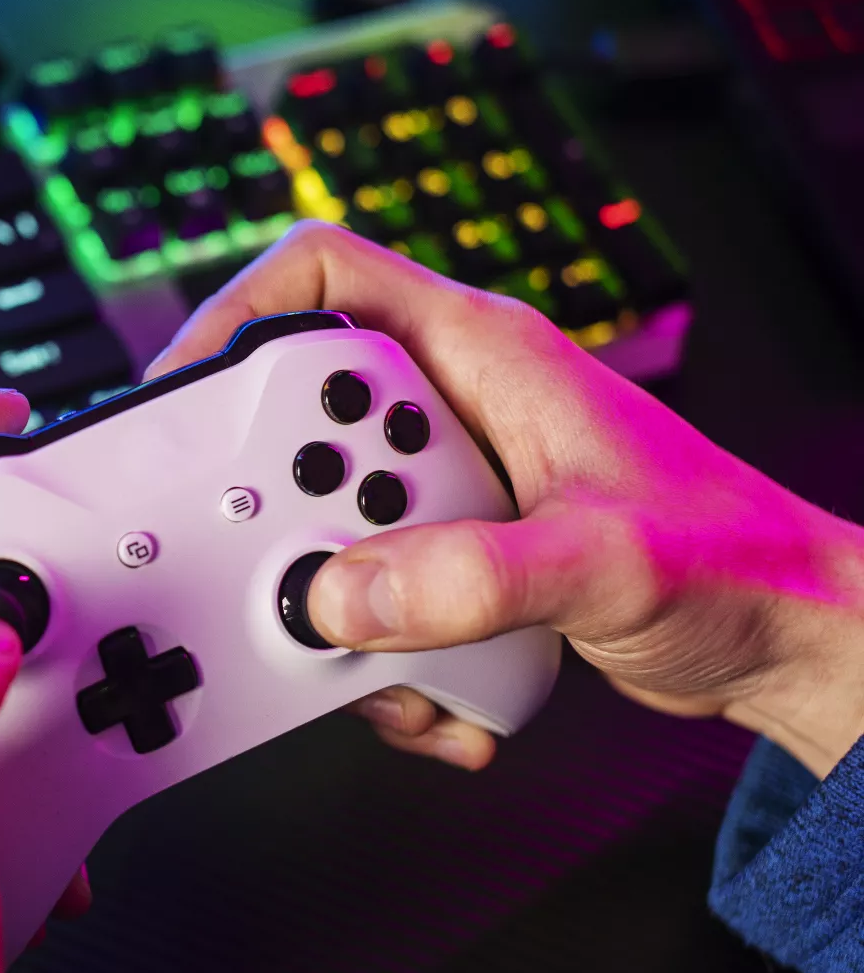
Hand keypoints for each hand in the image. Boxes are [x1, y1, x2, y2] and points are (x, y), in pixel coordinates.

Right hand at [148, 221, 863, 777]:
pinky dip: (379, 664)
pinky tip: (442, 696)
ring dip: (335, 617)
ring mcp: (445, 487)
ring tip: (401, 666)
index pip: (323, 276)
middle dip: (281, 517)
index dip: (234, 315)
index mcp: (481, 354)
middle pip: (294, 426)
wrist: (791, 644)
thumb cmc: (740, 562)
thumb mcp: (605, 563)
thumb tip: (341, 592)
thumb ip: (471, 577)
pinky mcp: (447, 557)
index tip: (182, 394)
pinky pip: (363, 599)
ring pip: (319, 531)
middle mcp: (449, 410)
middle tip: (292, 572)